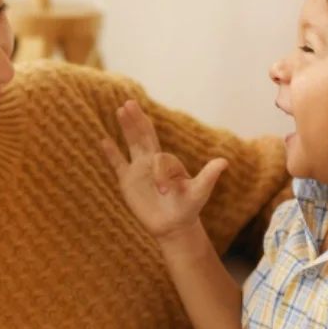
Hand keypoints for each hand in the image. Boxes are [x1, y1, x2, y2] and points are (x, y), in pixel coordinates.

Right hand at [101, 100, 227, 241]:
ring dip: (126, 128)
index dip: (159, 173)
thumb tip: (224, 162)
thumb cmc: (188, 208)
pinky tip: (103, 140)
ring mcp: (138, 170)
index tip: (162, 191)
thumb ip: (208, 176)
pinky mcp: (127, 181)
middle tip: (129, 102)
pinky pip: (118, 163)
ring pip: (130, 143)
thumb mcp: (199, 191)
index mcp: (167, 162)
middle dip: (137, 120)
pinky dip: (111, 153)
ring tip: (120, 110)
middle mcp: (151, 161)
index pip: (159, 158)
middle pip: (143, 136)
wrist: (173, 226)